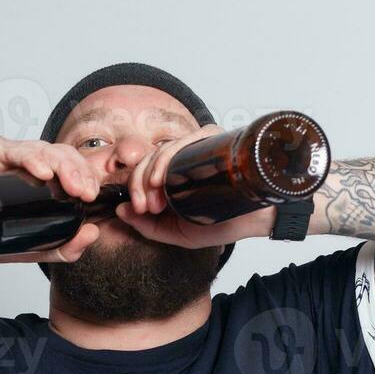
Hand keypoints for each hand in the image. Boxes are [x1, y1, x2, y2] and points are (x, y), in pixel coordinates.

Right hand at [0, 134, 102, 264]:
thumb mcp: (32, 247)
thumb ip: (62, 246)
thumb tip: (92, 233)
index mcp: (44, 181)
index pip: (73, 171)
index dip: (86, 178)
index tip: (92, 196)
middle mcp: (30, 164)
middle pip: (65, 156)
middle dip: (79, 172)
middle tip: (85, 192)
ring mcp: (12, 155)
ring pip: (47, 149)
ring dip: (63, 166)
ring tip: (71, 185)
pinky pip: (17, 148)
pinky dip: (33, 158)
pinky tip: (42, 173)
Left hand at [115, 124, 273, 248]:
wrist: (253, 223)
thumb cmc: (220, 225)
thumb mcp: (176, 233)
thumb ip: (147, 226)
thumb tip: (120, 209)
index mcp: (172, 175)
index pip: (143, 170)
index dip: (134, 188)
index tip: (139, 209)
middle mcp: (183, 159)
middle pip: (148, 159)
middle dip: (138, 184)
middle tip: (145, 207)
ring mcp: (197, 147)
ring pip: (162, 149)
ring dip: (149, 174)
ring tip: (154, 197)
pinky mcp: (212, 140)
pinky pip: (184, 140)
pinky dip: (167, 158)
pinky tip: (160, 178)